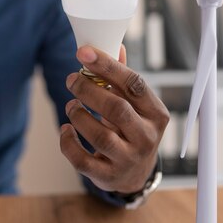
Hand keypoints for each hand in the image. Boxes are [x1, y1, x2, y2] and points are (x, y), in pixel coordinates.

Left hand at [60, 45, 168, 193]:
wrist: (136, 174)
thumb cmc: (133, 130)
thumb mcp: (136, 106)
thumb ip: (124, 79)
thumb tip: (116, 46)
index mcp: (156, 114)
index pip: (134, 84)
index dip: (108, 66)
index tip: (84, 52)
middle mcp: (147, 138)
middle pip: (116, 109)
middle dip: (88, 90)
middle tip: (71, 79)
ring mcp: (129, 160)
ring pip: (100, 135)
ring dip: (78, 114)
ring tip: (71, 104)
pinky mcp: (108, 177)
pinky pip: (82, 161)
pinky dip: (68, 143)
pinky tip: (66, 129)